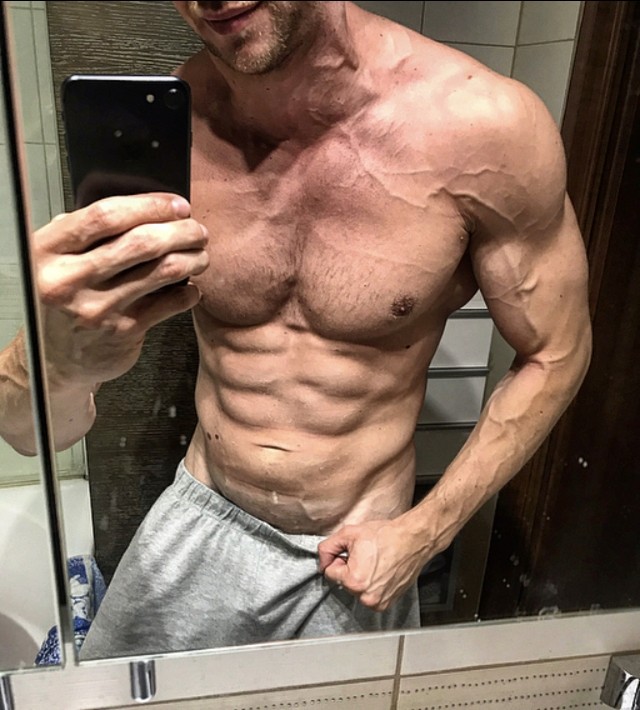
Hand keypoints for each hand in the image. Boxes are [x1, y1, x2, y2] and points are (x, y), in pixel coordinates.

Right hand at [32, 193, 208, 386]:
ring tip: (201, 255)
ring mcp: (97, 309)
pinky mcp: (122, 332)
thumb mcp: (58, 258)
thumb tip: (148, 206)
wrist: (56, 359)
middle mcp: (69, 279)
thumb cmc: (64, 296)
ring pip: (163, 271)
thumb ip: (88, 232)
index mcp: (48, 250)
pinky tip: (191, 289)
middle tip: (198, 230)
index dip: (150, 205)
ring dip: (192, 258)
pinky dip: (189, 292)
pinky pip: (170, 304)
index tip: (177, 205)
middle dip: (181, 231)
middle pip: (141, 242)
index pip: (105, 216)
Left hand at [318, 519, 428, 611]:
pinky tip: (381, 571)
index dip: (338, 559)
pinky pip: (369, 595)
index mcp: (354, 581)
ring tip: (374, 563)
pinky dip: (372, 585)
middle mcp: (366, 596)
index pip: (329, 572)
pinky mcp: (387, 603)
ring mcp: (378, 602)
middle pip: (343, 582)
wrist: (411, 540)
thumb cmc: (386, 536)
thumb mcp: (349, 533)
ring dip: (360, 578)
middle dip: (349, 569)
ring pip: (356, 589)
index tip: (351, 553)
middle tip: (365, 556)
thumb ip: (327, 547)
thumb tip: (322, 560)